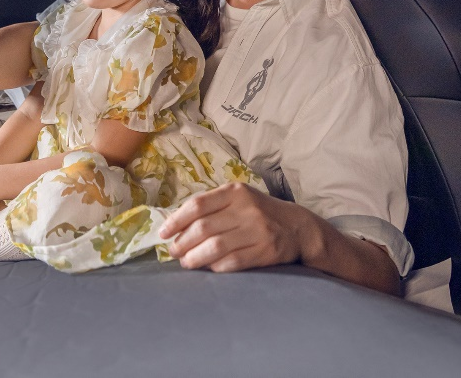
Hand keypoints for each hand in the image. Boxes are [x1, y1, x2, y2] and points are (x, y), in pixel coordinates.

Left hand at [158, 182, 317, 272]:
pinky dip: (216, 267)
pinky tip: (209, 268)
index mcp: (235, 192)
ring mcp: (257, 230)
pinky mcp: (265, 251)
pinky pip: (232, 262)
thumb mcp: (238, 199)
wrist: (297, 228)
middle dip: (182, 243)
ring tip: (186, 263)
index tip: (163, 233)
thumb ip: (211, 207)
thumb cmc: (258, 213)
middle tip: (173, 252)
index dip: (176, 221)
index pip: (197, 205)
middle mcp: (246, 209)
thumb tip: (175, 225)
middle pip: (203, 228)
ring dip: (195, 258)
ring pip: (215, 247)